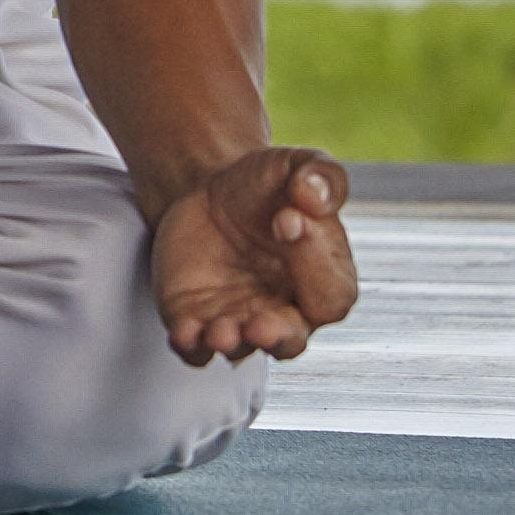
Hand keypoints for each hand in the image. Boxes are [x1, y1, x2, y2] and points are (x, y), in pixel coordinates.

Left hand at [146, 144, 356, 365]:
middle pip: (290, 343)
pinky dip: (189, 346)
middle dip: (276, 338)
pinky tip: (184, 331)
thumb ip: (321, 176)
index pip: (331, 295)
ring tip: (221, 330)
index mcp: (322, 280)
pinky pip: (194, 347)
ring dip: (230, 343)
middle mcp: (284, 309)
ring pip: (241, 350)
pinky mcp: (196, 317)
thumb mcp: (298, 165)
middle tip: (262, 326)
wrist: (208, 190)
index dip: (315, 267)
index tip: (288, 219)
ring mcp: (239, 317)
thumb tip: (311, 197)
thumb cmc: (266, 186)